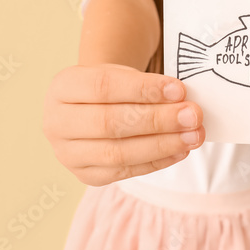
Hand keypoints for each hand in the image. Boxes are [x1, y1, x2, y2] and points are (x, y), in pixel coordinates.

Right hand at [44, 63, 205, 185]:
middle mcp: (57, 122)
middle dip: (157, 120)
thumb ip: (146, 86)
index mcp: (63, 87)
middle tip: (193, 115)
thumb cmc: (109, 88)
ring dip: (161, 145)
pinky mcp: (86, 175)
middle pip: (110, 123)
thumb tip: (183, 104)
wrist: (88, 109)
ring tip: (192, 135)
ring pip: (117, 153)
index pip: (104, 87)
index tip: (179, 90)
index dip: (143, 89)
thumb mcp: (119, 74)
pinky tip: (180, 150)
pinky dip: (156, 161)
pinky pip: (124, 172)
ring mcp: (68, 153)